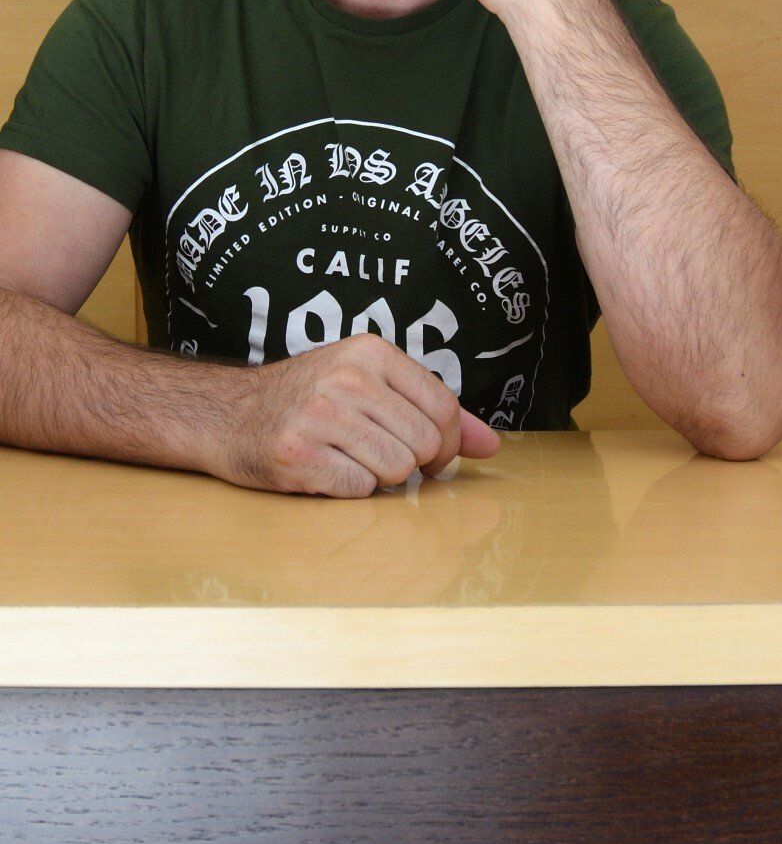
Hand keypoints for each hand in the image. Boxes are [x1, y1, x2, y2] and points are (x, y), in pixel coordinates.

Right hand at [218, 334, 499, 497]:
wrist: (227, 414)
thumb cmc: (310, 401)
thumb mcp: (371, 385)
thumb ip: (434, 412)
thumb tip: (492, 446)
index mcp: (371, 353)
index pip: (444, 407)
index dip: (449, 443)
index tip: (433, 455)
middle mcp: (347, 378)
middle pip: (424, 443)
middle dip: (415, 464)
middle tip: (385, 459)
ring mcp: (319, 416)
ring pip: (396, 470)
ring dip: (381, 477)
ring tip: (351, 459)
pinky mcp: (297, 454)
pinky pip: (359, 489)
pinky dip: (349, 489)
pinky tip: (326, 470)